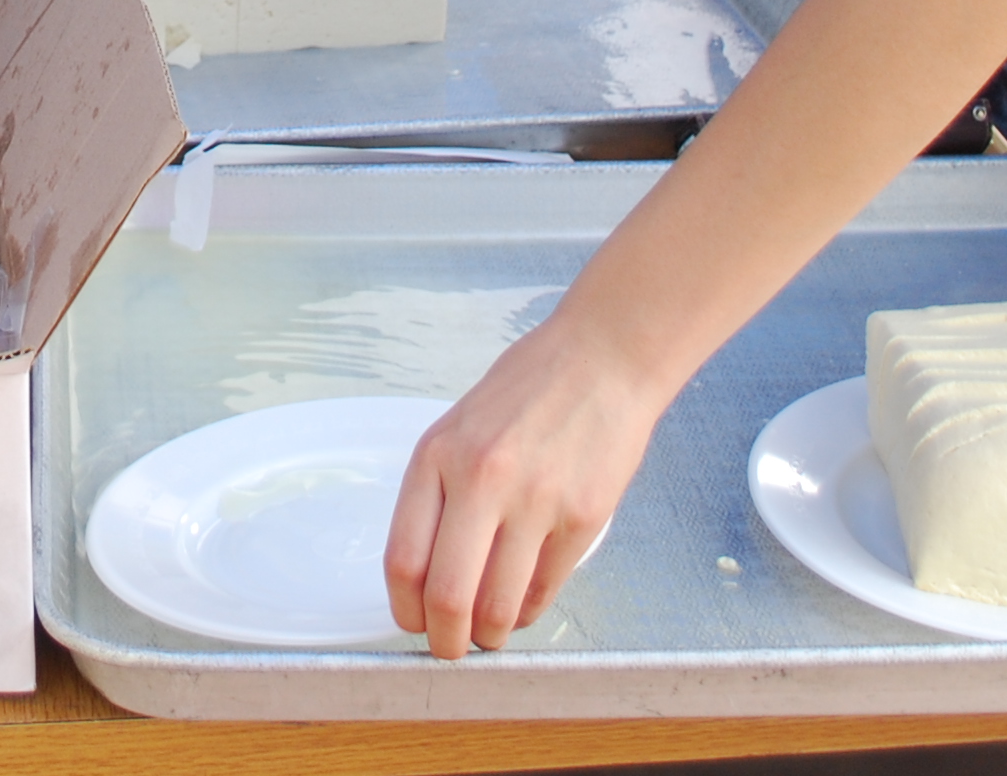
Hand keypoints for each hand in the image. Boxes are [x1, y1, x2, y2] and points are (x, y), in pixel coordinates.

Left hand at [387, 308, 666, 655]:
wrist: (602, 359)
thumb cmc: (526, 391)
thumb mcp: (458, 428)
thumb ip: (439, 492)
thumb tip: (426, 574)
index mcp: (437, 456)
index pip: (404, 560)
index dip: (405, 610)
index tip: (413, 623)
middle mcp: (481, 480)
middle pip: (448, 596)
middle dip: (445, 640)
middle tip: (450, 648)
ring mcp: (536, 500)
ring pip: (499, 605)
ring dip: (490, 634)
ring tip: (489, 632)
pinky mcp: (583, 517)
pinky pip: (546, 589)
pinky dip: (529, 611)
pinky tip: (523, 604)